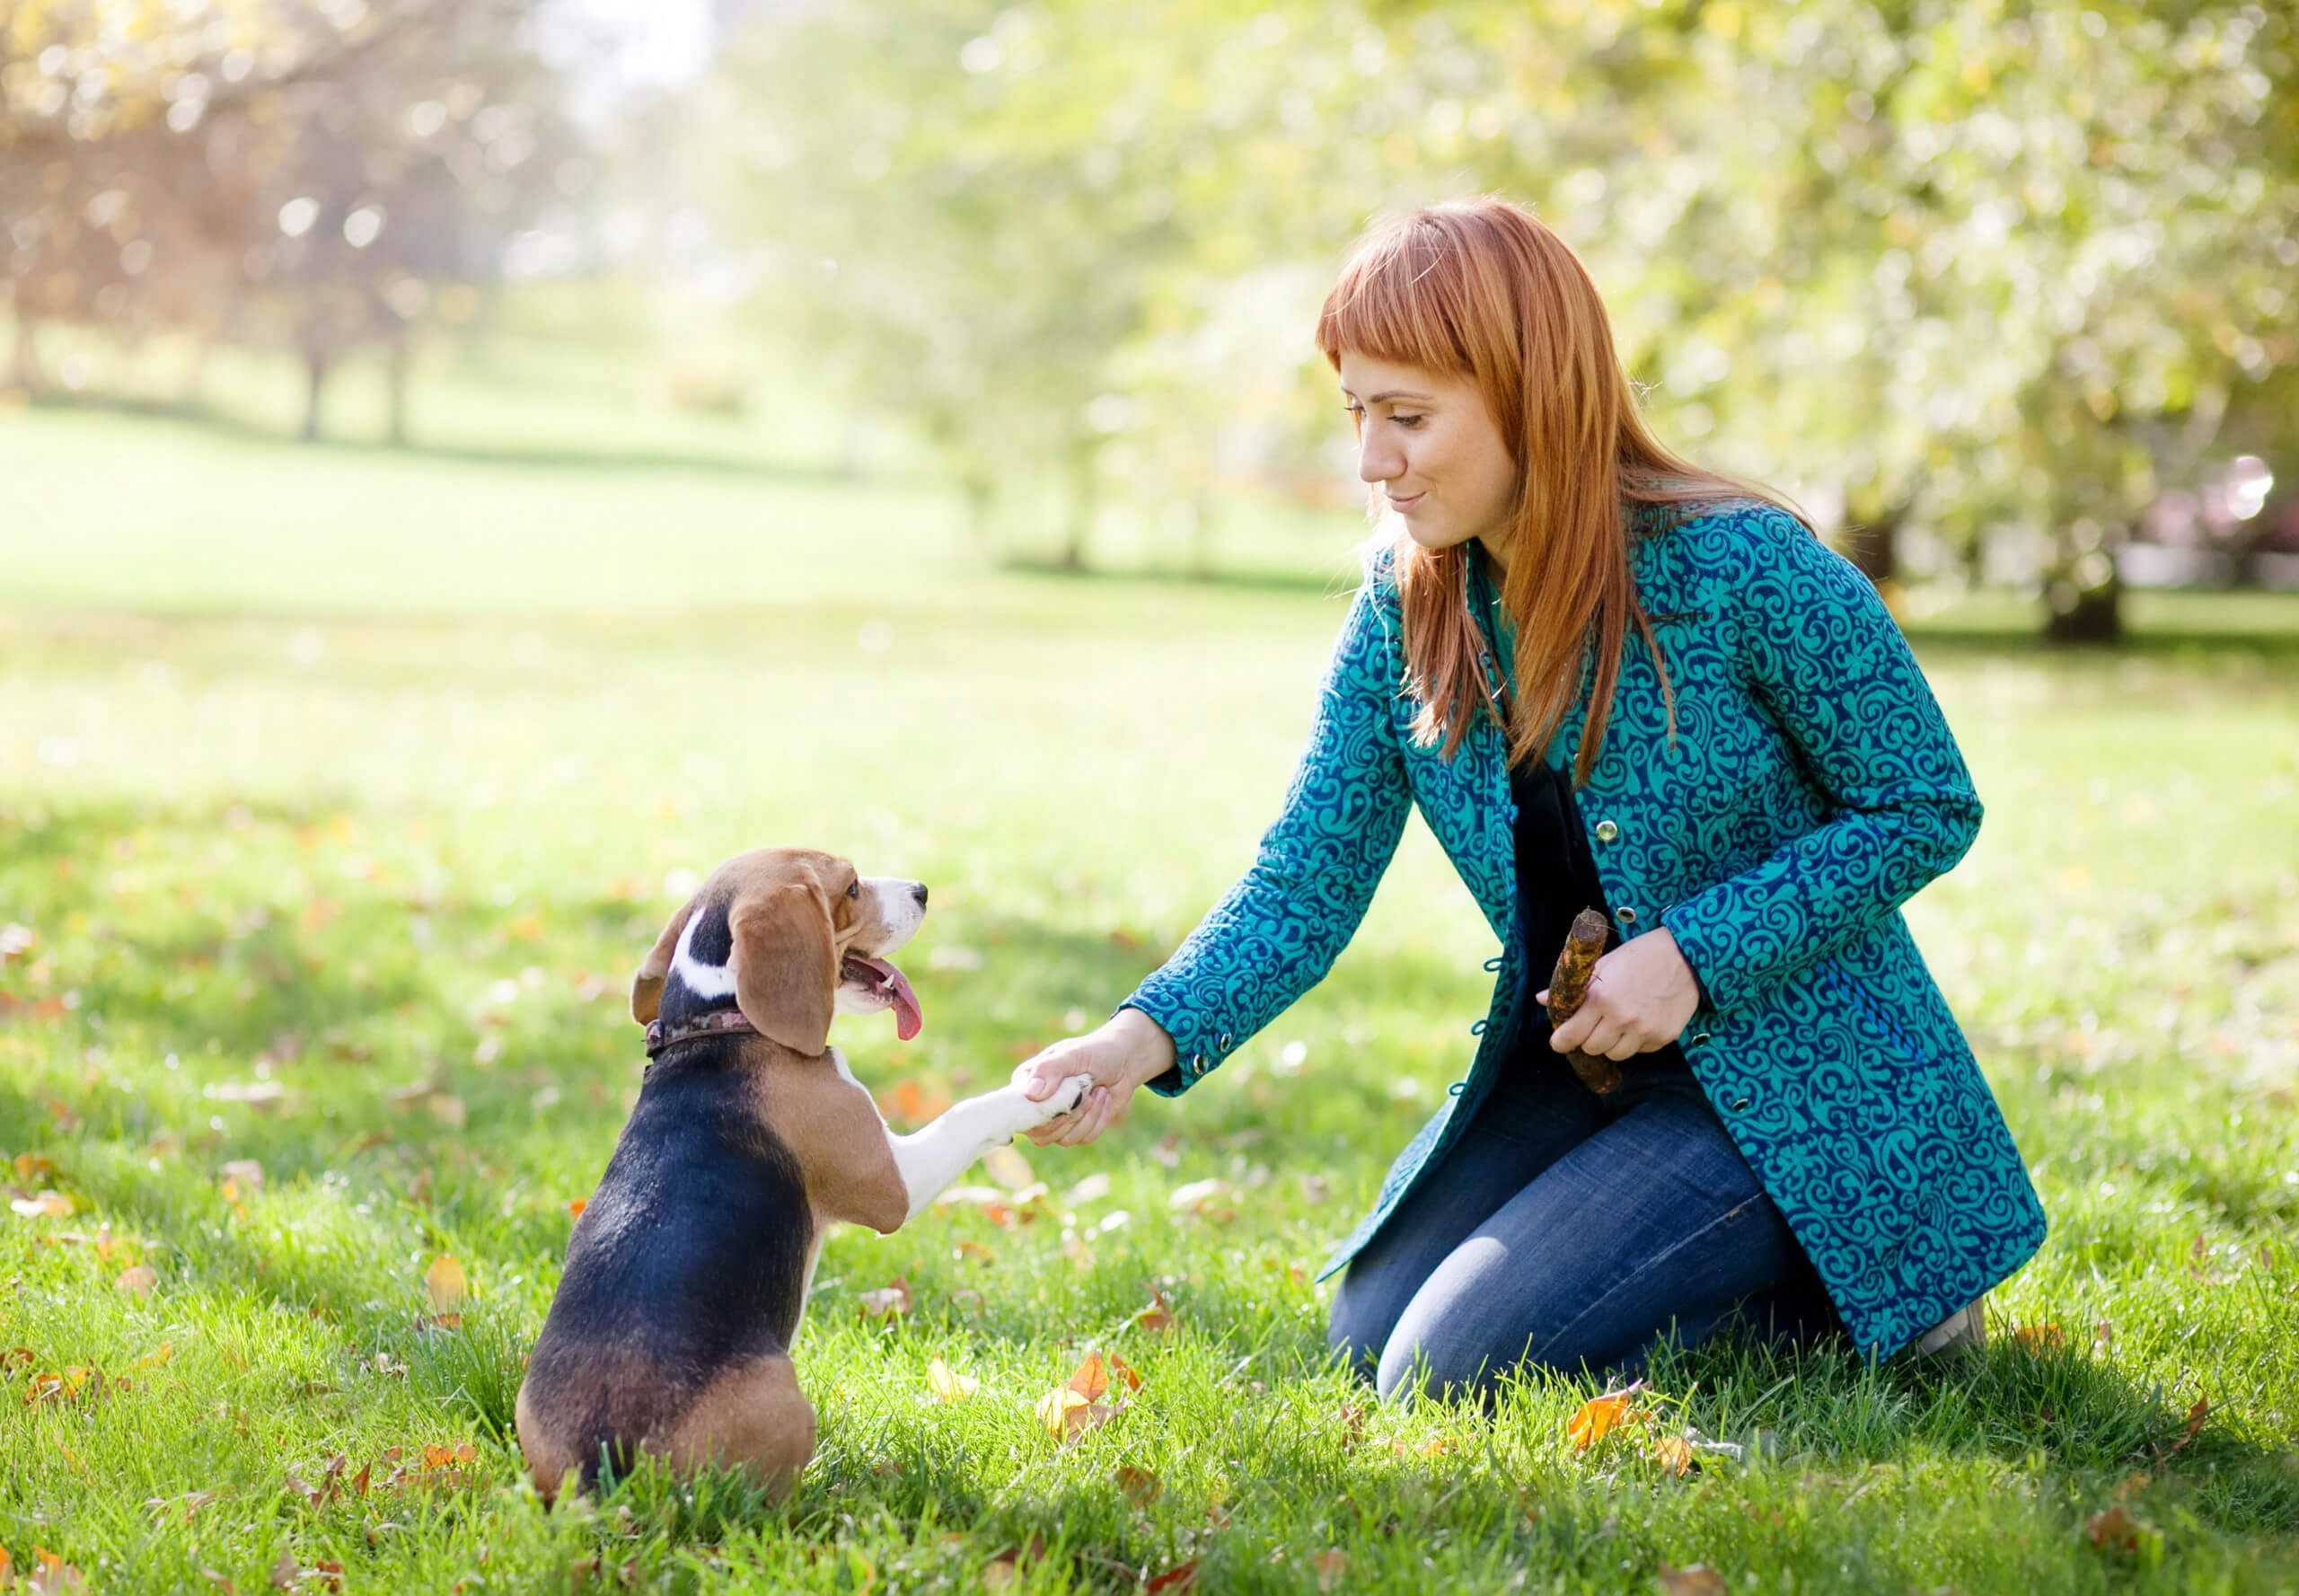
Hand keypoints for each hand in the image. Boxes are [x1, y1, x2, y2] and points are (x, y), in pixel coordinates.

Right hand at [1014, 1007, 1176, 1147]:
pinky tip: (1104, 1098)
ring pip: (1064, 1139)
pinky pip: (1084, 1138)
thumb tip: (1031, 1093)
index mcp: (1026, 1084)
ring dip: (1087, 1116)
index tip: (1063, 1101)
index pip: (1018, 1112)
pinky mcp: (1077, 1129)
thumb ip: (1049, 1070)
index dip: (1039, 1113)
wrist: (1124, 1059)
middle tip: (1086, 1092)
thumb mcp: (1072, 1055)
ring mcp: (1057, 1120)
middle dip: (1069, 1115)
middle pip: (1040, 1133)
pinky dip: (1099, 1119)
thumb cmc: (1094, 1051)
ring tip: (1098, 1090)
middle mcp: (1037, 1106)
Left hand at [1537, 928, 1700, 1061]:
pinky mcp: (1663, 1037)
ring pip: (1616, 1054)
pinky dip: (1636, 1041)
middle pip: (1592, 1049)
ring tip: (1618, 1023)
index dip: (1561, 1040)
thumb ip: (1572, 986)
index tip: (1560, 1040)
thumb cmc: (1641, 955)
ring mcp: (1644, 1031)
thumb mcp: (1603, 964)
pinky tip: (1640, 1021)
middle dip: (1587, 1039)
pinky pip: (1640, 1050)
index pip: (1570, 1035)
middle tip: (1593, 1024)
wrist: (1686, 955)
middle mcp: (1621, 1020)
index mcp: (1601, 999)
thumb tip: (1542, 999)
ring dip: (1611, 1043)